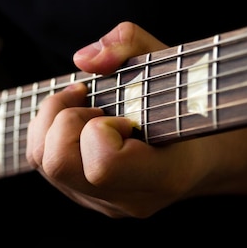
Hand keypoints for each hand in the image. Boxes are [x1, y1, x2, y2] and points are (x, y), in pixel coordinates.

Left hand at [26, 22, 214, 217]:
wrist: (204, 151)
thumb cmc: (189, 102)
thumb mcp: (170, 61)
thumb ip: (129, 44)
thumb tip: (83, 60)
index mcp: (163, 176)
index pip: (103, 166)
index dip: (100, 129)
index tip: (124, 115)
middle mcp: (128, 198)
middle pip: (59, 165)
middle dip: (66, 120)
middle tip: (95, 105)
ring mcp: (103, 203)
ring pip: (43, 163)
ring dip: (52, 122)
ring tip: (83, 105)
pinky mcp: (84, 196)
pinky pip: (42, 163)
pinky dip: (48, 131)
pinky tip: (75, 117)